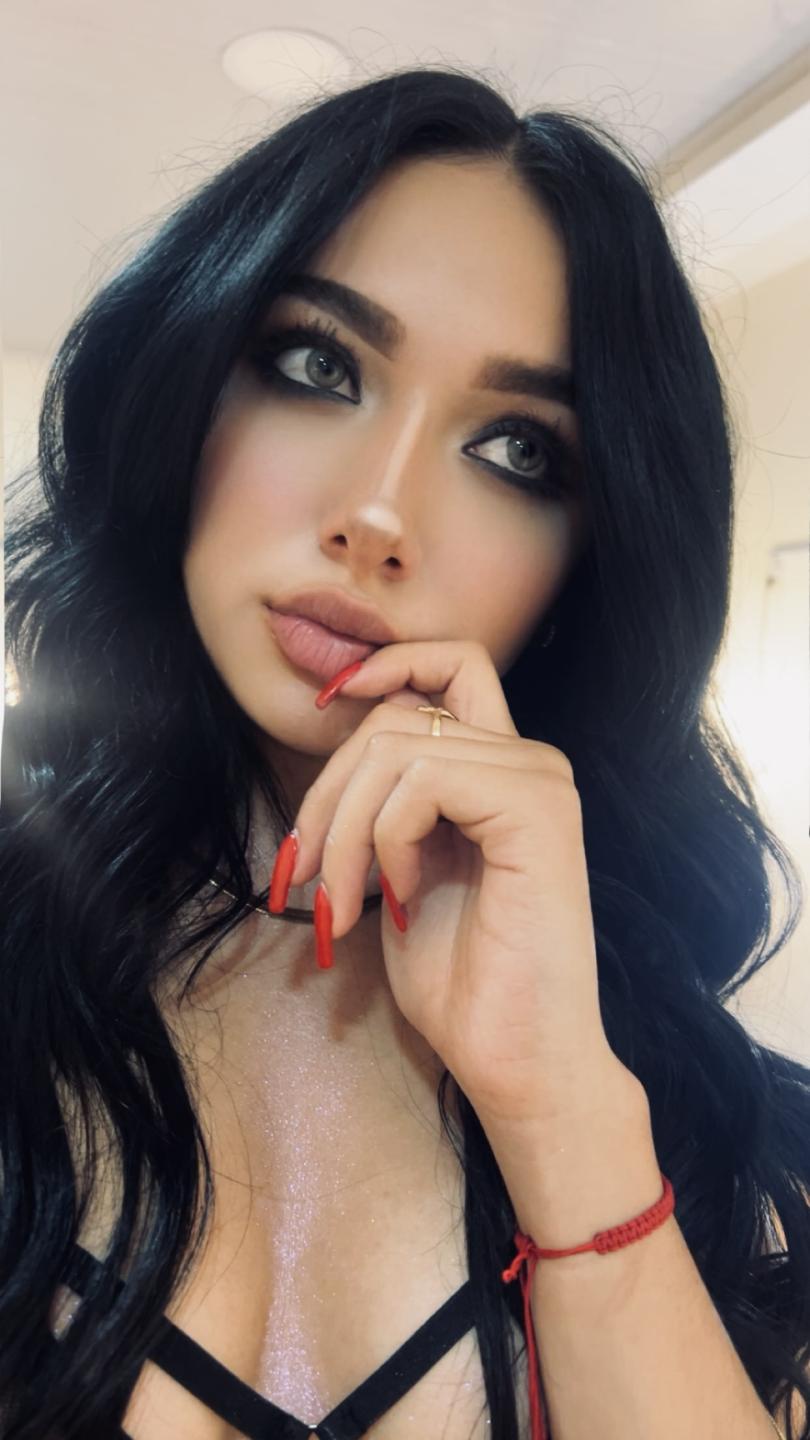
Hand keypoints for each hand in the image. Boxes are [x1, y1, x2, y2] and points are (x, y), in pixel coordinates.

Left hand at [284, 639, 631, 1129]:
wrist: (519, 1060)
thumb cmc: (463, 982)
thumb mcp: (404, 872)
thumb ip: (389, 804)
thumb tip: (339, 752)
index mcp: (504, 772)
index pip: (452, 664)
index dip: (389, 664)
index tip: (329, 701)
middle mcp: (531, 762)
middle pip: (396, 716)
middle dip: (327, 792)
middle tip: (306, 878)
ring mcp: (540, 780)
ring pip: (396, 745)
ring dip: (345, 829)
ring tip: (345, 902)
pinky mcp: (537, 808)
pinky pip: (424, 778)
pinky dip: (387, 837)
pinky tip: (402, 894)